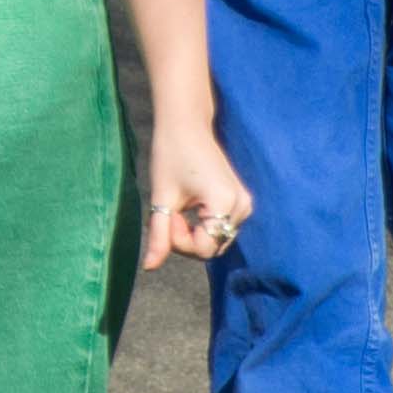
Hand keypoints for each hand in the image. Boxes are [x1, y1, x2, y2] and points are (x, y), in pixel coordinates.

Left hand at [140, 113, 250, 269]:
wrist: (186, 124)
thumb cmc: (171, 154)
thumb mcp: (162, 197)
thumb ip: (158, 236)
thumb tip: (148, 268)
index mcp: (226, 203)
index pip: (202, 249)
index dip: (178, 240)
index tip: (166, 214)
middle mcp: (242, 206)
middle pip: (211, 248)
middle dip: (185, 239)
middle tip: (169, 212)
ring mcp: (244, 204)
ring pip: (216, 240)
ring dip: (194, 233)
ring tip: (178, 208)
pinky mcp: (240, 201)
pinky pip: (220, 228)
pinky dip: (202, 225)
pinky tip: (189, 207)